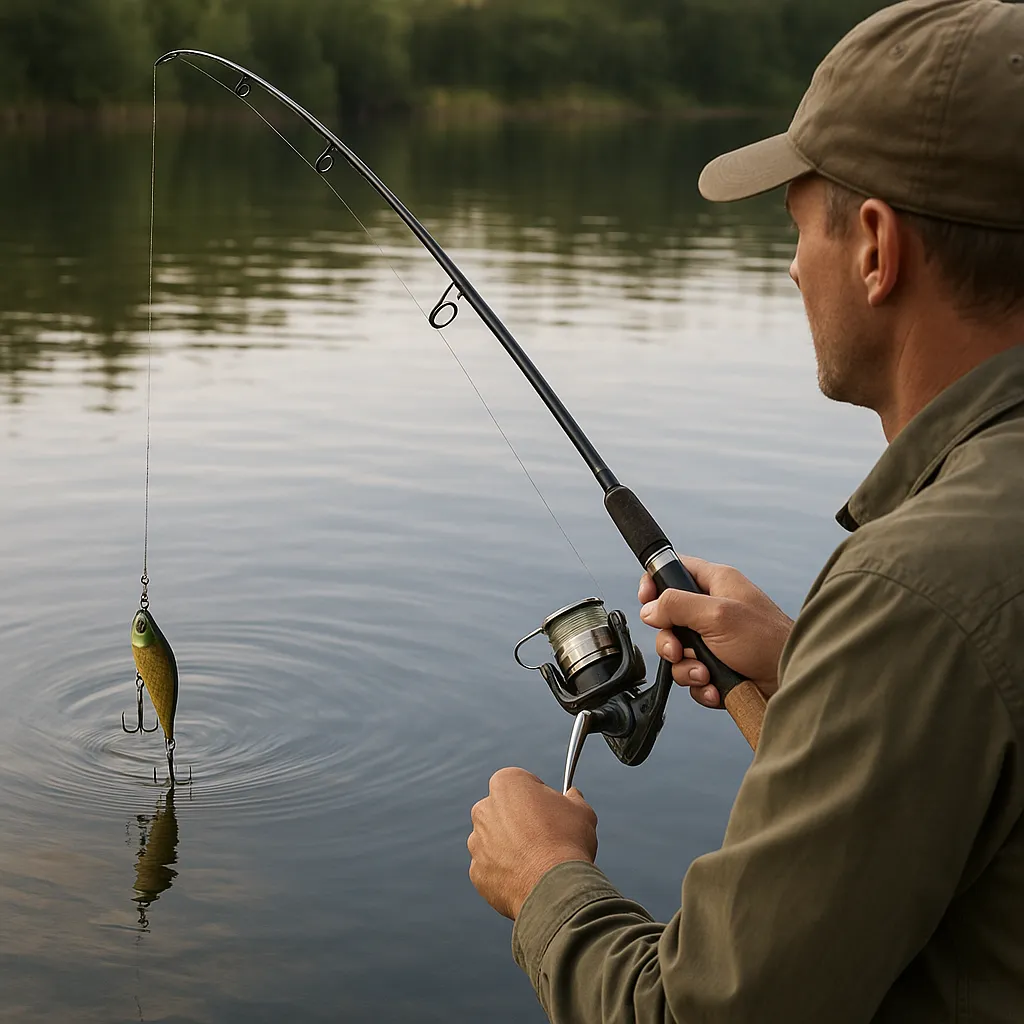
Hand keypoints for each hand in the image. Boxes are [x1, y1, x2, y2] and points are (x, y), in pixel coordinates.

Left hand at [468, 767, 597, 919]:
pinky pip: (491, 870)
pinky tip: (527, 880)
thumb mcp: (580, 810)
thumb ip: (572, 798)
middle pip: (503, 811)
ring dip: (510, 848)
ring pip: (494, 841)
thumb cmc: (568, 841)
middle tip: (545, 838)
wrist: (555, 888)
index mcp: (506, 784)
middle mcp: (484, 809)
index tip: (552, 812)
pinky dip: (505, 874)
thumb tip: (572, 795)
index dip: (539, 797)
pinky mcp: (476, 873)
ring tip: (537, 863)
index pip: (523, 784)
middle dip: (519, 821)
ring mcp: (477, 842)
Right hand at [638, 555, 793, 708]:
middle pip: (669, 618)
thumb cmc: (768, 641)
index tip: (646, 598)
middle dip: (669, 640)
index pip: (675, 569)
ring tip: (706, 674)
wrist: (791, 682)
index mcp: (717, 583)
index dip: (655, 582)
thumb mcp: (717, 615)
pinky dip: (701, 684)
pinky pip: (692, 674)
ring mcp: (715, 639)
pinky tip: (716, 686)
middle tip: (678, 648)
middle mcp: (714, 609)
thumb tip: (649, 609)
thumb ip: (677, 606)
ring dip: (686, 667)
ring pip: (678, 651)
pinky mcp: (718, 666)